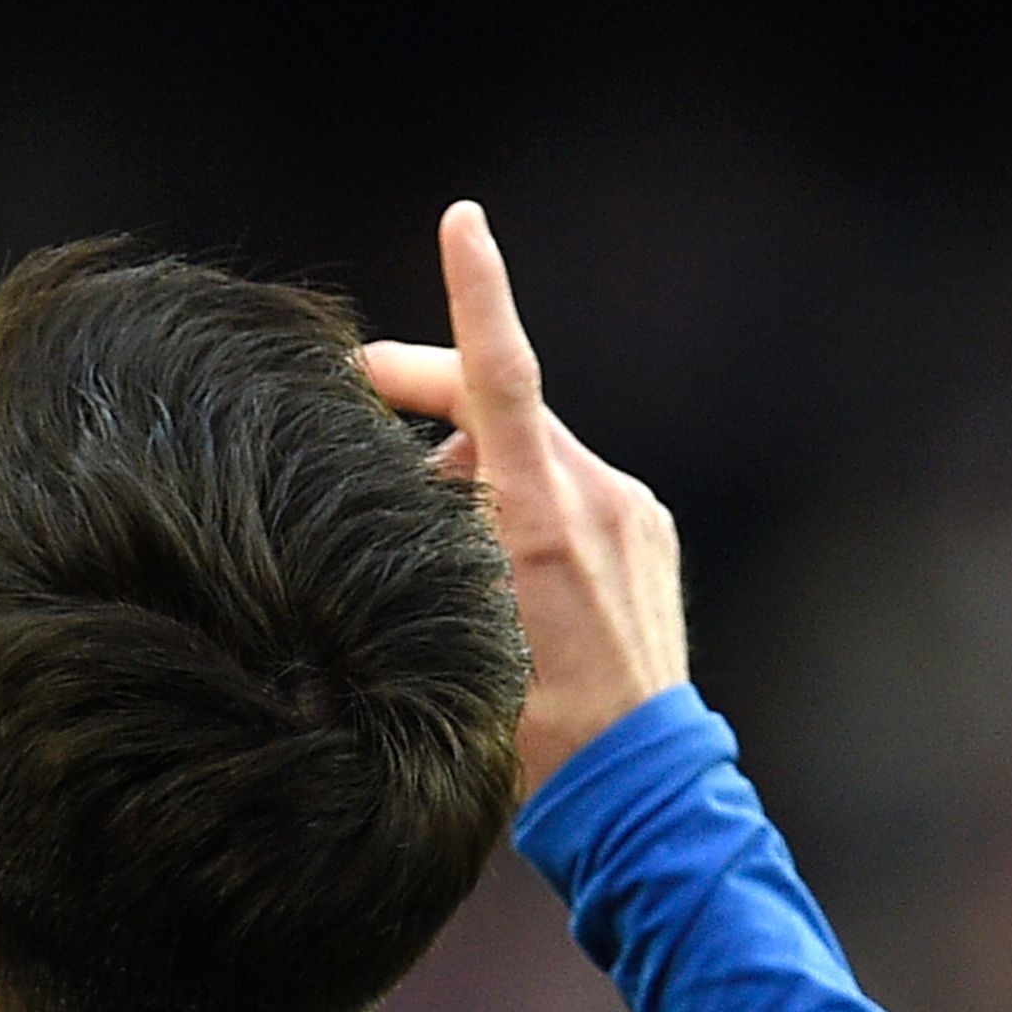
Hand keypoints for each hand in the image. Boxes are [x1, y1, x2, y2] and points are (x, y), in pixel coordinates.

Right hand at [361, 202, 687, 793]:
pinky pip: (575, 489)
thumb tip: (418, 478)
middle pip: (504, 406)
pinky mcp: (651, 533)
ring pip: (535, 451)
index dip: (479, 295)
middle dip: (431, 394)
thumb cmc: (533, 730)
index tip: (464, 223)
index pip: (504, 376)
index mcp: (544, 517)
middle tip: (361, 392)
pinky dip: (529, 500)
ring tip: (438, 538)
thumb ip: (440, 541)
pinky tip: (505, 565)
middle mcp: (598, 498)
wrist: (642, 788)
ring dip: (480, 467)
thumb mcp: (460, 632)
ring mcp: (634, 513)